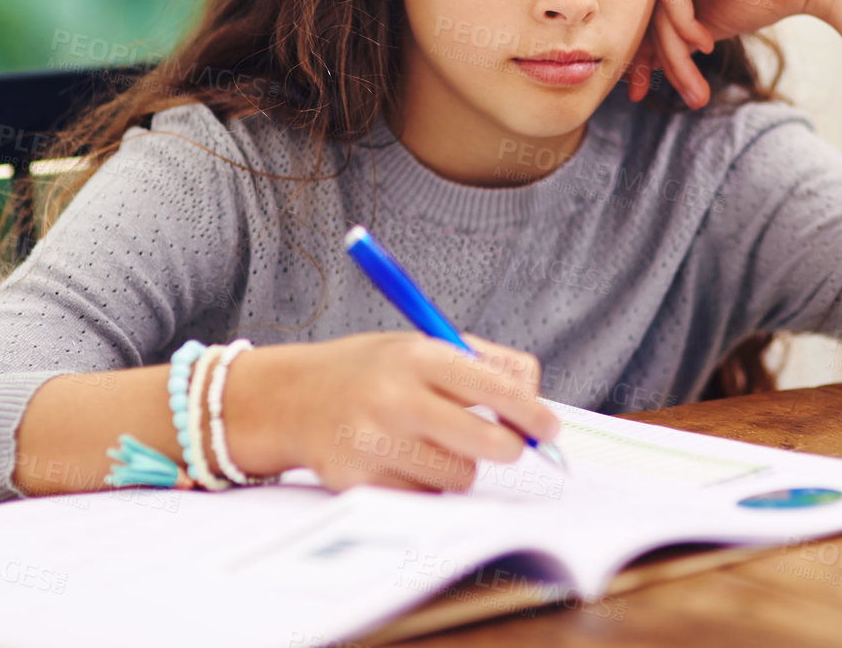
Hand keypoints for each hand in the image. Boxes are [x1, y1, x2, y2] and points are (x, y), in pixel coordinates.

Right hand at [226, 332, 559, 492]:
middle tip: (509, 445)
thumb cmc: (371, 372)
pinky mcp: (360, 481)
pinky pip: (425, 496)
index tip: (550, 428)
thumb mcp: (418, 346)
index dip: (530, 412)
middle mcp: (395, 399)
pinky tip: (402, 459)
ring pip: (459, 475)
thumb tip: (534, 398)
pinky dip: (426, 483)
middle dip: (509, 448)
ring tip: (432, 442)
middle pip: (484, 442)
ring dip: (459, 465)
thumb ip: (481, 364)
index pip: (492, 387)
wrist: (292, 398)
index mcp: (416, 356)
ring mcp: (375, 443)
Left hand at [625, 0, 837, 107]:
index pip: (641, 12)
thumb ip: (674, 39)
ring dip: (676, 55)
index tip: (638, 94)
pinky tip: (707, 44)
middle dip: (657, 61)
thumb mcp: (707, 27)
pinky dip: (686, 27)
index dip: (639, 55)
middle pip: (646, 12)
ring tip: (696, 87)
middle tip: (666, 97)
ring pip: (658, 9)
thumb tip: (639, 67)